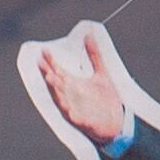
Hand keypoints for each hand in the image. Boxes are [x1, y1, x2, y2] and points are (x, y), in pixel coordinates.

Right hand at [32, 26, 131, 146]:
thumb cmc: (107, 100)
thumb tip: (89, 35)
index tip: (44, 50)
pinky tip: (67, 108)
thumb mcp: (102, 74)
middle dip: (49, 74)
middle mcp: (72, 96)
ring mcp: (75, 109)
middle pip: (57, 84)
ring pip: (62, 100)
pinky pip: (75, 117)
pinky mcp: (83, 122)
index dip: (52, 62)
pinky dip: (71, 112)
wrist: (117, 123)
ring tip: (50, 79)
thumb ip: (95, 55)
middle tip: (41, 63)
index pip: (59, 71)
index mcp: (75, 85)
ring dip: (56, 90)